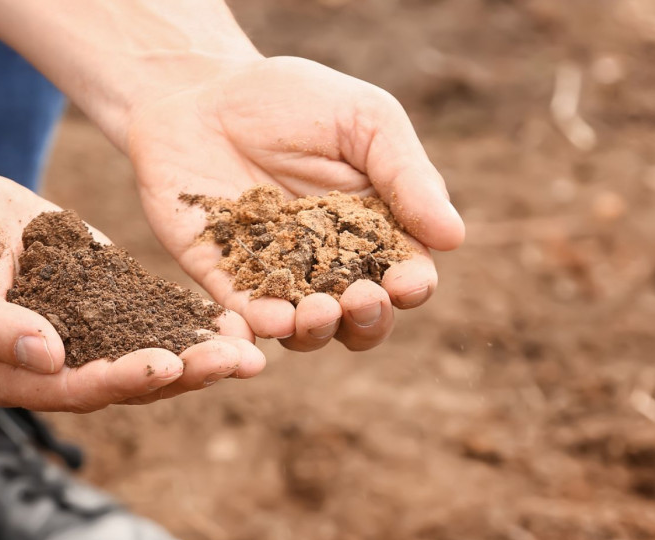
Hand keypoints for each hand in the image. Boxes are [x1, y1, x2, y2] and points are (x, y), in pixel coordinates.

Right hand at [0, 175, 263, 411]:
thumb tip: (48, 355)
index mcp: (18, 374)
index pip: (79, 387)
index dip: (123, 379)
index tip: (166, 366)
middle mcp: (60, 359)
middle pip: (130, 375)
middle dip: (186, 370)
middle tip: (239, 362)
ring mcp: (84, 325)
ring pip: (150, 344)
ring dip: (201, 347)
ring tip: (254, 342)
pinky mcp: (100, 290)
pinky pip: (148, 304)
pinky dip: (188, 310)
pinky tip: (231, 307)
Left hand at [127, 56, 464, 351]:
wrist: (200, 93)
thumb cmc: (291, 100)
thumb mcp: (362, 120)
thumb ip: (406, 175)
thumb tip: (454, 238)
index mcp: (374, 228)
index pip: (405, 273)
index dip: (411, 287)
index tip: (407, 282)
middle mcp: (330, 263)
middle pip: (362, 317)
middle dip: (369, 319)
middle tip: (362, 299)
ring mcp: (277, 276)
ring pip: (308, 329)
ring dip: (318, 330)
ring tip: (317, 311)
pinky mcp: (225, 278)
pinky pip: (246, 315)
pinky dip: (261, 325)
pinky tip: (271, 319)